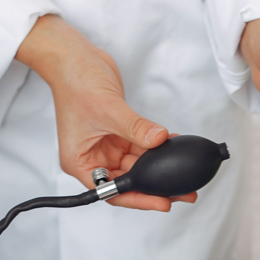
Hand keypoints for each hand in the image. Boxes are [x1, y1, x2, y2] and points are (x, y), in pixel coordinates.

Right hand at [16, 15, 195, 210]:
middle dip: (154, 186)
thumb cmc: (75, 82)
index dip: (138, 199)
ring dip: (159, 168)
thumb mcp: (109, 110)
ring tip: (184, 177)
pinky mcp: (118, 134)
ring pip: (137, 166)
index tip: (162, 202)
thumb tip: (160, 140)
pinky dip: (156, 149)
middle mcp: (93, 158)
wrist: (75, 57)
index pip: (111, 192)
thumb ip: (136, 128)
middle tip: (183, 193)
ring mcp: (106, 147)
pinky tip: (173, 147)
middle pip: (128, 182)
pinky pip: (140, 148)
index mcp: (81, 162)